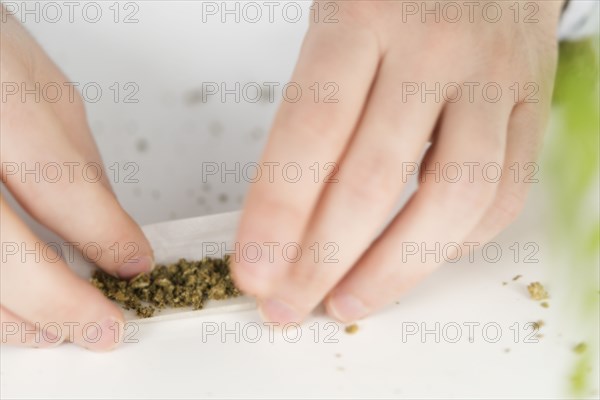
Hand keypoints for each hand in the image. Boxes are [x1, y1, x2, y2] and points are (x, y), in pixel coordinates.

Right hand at [0, 11, 152, 349]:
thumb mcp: (42, 94)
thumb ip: (77, 165)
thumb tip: (112, 231)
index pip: (54, 181)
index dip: (101, 233)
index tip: (134, 264)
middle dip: (57, 299)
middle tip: (103, 326)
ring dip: (13, 316)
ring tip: (58, 330)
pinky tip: (10, 314)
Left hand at [232, 0, 563, 322]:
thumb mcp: (335, 27)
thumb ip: (311, 113)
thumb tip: (283, 219)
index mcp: (362, 17)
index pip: (312, 133)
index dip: (278, 214)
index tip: (254, 269)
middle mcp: (433, 48)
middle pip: (373, 180)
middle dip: (322, 259)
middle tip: (288, 303)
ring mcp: (492, 78)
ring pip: (450, 199)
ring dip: (392, 270)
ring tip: (346, 303)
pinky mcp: (532, 103)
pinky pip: (504, 193)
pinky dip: (458, 243)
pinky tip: (416, 260)